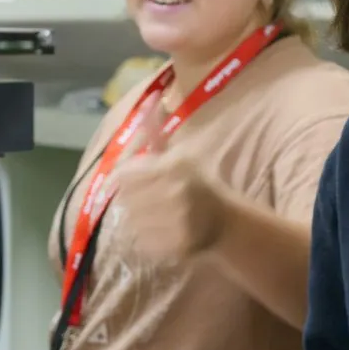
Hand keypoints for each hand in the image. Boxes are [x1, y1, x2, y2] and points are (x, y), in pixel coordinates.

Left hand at [111, 95, 228, 263]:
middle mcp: (171, 194)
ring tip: (157, 214)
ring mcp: (172, 222)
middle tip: (150, 198)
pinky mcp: (172, 245)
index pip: (125, 173)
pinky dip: (146, 236)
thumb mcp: (181, 155)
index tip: (137, 181)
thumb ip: (157, 136)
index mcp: (171, 168)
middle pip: (126, 197)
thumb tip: (148, 104)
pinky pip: (141, 240)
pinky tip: (162, 229)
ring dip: (139, 217)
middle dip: (135, 197)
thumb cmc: (199, 183)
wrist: (224, 222)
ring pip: (131, 219)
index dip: (128, 177)